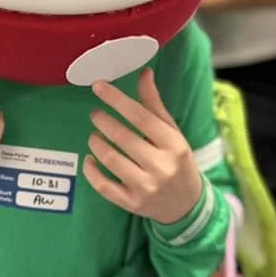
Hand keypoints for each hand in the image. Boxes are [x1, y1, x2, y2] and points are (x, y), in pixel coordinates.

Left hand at [84, 68, 202, 224]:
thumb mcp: (171, 131)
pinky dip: (91, 171)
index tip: (98, 87)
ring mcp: (146, 187)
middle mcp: (161, 166)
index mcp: (173, 144)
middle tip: (95, 114)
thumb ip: (154, 104)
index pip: (140, 117)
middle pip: (123, 137)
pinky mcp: (132, 203)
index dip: (117, 99)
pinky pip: (104, 186)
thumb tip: (144, 73)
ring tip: (94, 134)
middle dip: (103, 121)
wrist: (186, 204)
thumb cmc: (176, 160)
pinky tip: (89, 159)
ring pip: (111, 160)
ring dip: (96, 142)